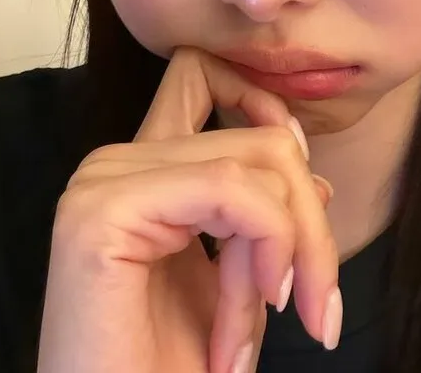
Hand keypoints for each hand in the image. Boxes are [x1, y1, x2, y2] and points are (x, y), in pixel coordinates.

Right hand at [37, 47, 340, 372]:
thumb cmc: (168, 369)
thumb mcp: (236, 280)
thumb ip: (260, 217)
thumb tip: (315, 178)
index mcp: (140, 169)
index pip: (201, 76)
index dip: (265, 106)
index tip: (306, 193)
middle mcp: (117, 161)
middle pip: (260, 136)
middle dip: (306, 224)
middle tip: (311, 305)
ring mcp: (105, 180)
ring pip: (260, 162)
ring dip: (286, 253)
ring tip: (259, 328)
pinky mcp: (105, 212)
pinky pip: (231, 191)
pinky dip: (268, 248)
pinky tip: (251, 318)